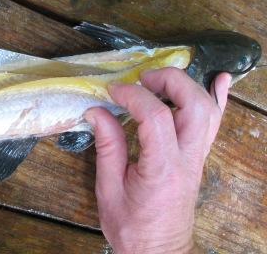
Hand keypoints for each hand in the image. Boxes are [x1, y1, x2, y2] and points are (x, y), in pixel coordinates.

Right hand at [85, 68, 231, 252]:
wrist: (157, 252)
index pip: (156, 118)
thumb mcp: (109, 189)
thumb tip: (97, 110)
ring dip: (187, 86)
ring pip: (209, 111)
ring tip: (159, 80)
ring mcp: (197, 158)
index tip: (113, 92)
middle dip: (169, 81)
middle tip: (142, 79)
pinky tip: (218, 80)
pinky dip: (218, 99)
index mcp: (162, 169)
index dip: (133, 96)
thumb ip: (107, 146)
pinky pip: (215, 124)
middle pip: (195, 106)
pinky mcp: (197, 159)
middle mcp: (187, 160)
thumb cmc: (131, 227)